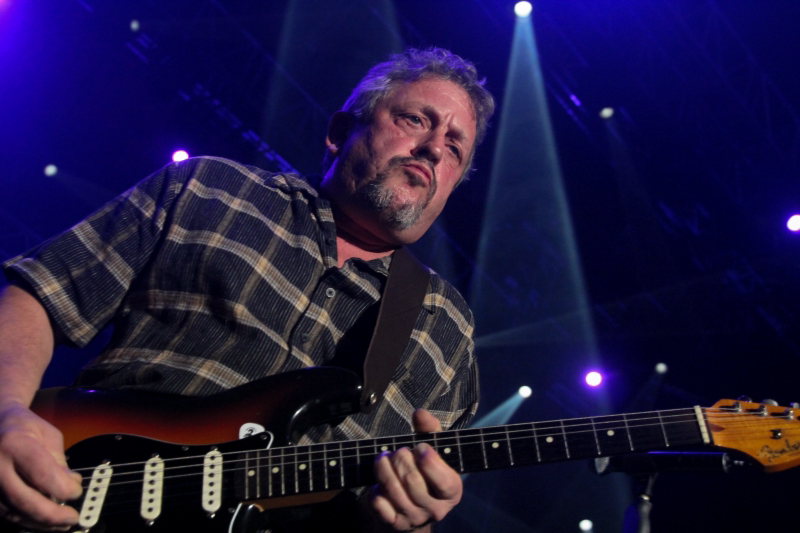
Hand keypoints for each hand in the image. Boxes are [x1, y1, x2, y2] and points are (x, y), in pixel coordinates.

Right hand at [0, 403, 81, 530]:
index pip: (41, 474)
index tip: (76, 491)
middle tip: (73, 518)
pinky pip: (7, 514)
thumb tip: (71, 484)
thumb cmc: (23, 427)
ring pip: (14, 513)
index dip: (62, 488)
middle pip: (25, 500)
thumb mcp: (47, 434)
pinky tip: (44, 521)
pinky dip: (27, 520)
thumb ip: (58, 460)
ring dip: (41, 522)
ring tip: (62, 524)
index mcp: (15, 444)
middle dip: (53, 514)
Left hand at [369, 409, 461, 530]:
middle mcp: (436, 509)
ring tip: (383, 458)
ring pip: (393, 490)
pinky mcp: (394, 523)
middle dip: (401, 459)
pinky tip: (380, 481)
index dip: (427, 458)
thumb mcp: (434, 450)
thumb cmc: (427, 472)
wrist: (416, 505)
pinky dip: (376, 488)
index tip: (419, 447)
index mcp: (452, 491)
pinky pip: (379, 504)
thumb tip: (420, 414)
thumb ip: (430, 430)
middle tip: (399, 452)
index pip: (442, 479)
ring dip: (383, 468)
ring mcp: (414, 518)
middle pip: (412, 480)